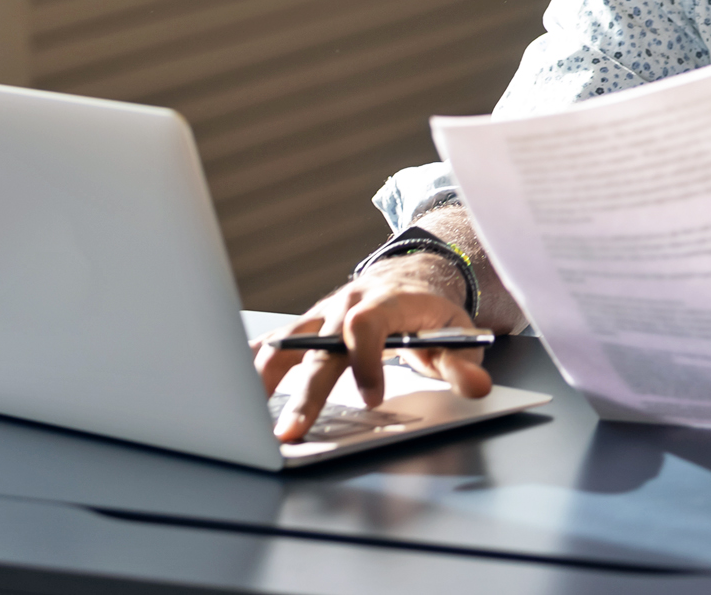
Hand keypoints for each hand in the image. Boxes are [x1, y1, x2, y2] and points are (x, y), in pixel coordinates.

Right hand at [253, 254, 491, 442]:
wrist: (410, 278)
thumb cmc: (431, 315)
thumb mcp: (457, 337)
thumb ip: (464, 365)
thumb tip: (478, 389)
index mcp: (386, 303)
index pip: (366, 325)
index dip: (366, 360)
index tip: (374, 398)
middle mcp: (346, 306)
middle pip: (320, 347)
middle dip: (306, 392)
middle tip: (292, 431)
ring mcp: (322, 316)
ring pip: (287, 344)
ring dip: (265, 381)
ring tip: (244, 416)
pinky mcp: (307, 327)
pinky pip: (275, 343)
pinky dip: (254, 364)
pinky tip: (232, 388)